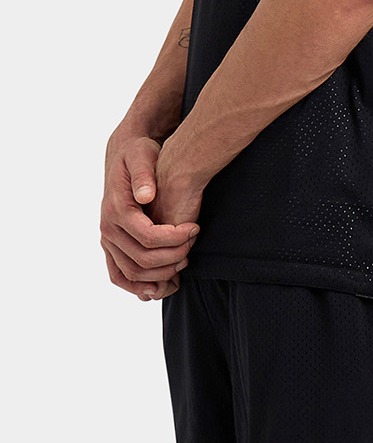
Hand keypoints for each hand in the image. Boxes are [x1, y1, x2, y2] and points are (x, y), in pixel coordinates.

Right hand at [100, 131, 198, 302]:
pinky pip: (120, 276)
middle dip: (172, 257)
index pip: (147, 236)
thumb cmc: (137, 155)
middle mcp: (107, 229)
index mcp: (116, 210)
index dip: (175, 239)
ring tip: (184, 261)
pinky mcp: (111, 247)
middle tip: (193, 246)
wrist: (124, 156)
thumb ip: (143, 175)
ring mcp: (108, 241)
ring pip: (131, 273)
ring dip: (160, 275)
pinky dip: (139, 287)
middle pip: (141, 259)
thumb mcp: (142, 155)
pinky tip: (162, 287)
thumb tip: (146, 195)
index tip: (195, 229)